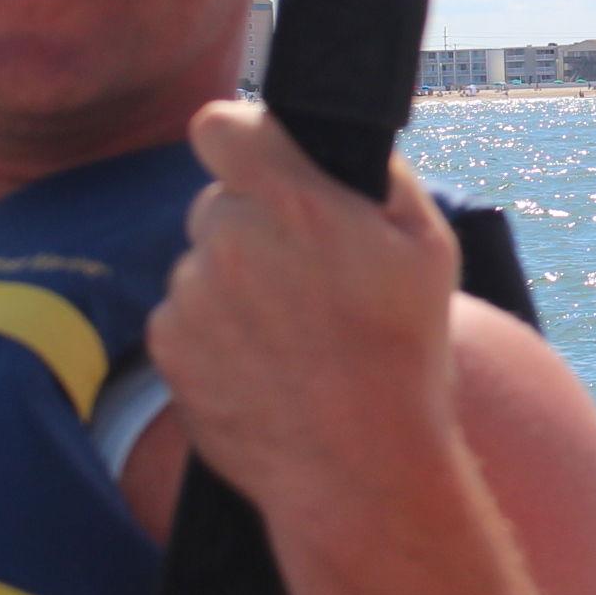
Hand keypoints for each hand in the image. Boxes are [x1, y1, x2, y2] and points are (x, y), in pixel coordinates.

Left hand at [146, 99, 464, 529]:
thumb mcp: (428, 247)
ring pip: (201, 263)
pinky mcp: (167, 347)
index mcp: (292, 205)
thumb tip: (332, 144)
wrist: (356, 468)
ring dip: (232, 284)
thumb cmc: (403, 355)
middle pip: (217, 201)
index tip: (263, 165)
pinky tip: (262, 365)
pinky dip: (211, 333)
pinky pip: (182, 316)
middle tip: (305, 277)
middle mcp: (229, 241)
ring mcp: (190, 296)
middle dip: (253, 225)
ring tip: (290, 335)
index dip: (242, 141)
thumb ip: (376, 176)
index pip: (220, 126)